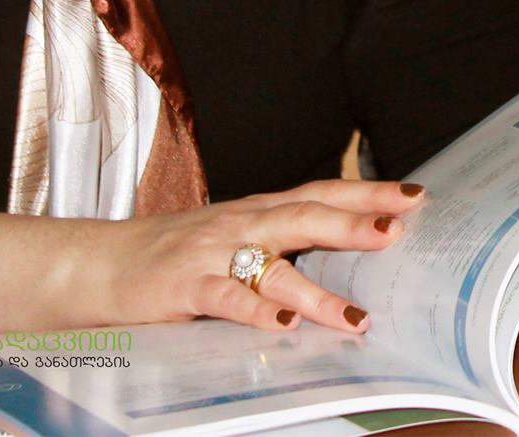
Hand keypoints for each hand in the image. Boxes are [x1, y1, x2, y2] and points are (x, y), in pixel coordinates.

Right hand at [99, 179, 425, 333]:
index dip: (369, 192)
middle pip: (306, 216)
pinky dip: (254, 313)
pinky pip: (226, 300)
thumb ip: (285, 238)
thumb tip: (353, 246)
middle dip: (354, 223)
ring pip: (273, 267)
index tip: (416, 196)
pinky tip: (281, 327)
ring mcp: (214, 253)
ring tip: (355, 315)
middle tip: (396, 231)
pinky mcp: (186, 287)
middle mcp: (243, 223)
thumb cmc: (179, 253)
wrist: (102, 262)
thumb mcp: (237, 235)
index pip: (323, 192)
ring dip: (316, 293)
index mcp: (260, 209)